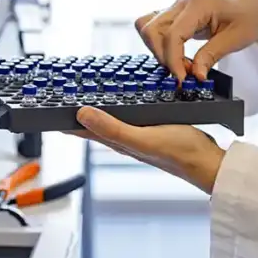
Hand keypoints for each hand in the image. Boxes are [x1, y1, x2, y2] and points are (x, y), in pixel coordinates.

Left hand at [73, 107, 225, 193]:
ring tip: (87, 93)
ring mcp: (140, 135)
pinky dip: (123, 106)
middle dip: (78, 110)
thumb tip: (81, 114)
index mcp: (119, 142)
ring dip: (99, 107)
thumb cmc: (180, 153)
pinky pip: (132, 114)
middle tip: (63, 95)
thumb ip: (112, 127)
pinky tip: (127, 99)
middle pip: (95, 123)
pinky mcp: (155, 128)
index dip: (65, 119)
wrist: (209, 163)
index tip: (48, 106)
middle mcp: (126, 139)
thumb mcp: (142, 138)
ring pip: (113, 118)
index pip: (83, 129)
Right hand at [136, 0, 257, 80]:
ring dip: (158, 50)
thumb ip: (211, 56)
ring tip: (181, 64)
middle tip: (183, 73)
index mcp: (198, 4)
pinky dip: (161, 44)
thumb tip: (194, 75)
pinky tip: (179, 56)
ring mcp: (178, 5)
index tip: (182, 80)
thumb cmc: (252, 14)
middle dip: (163, 56)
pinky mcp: (178, 12)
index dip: (173, 61)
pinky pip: (156, 26)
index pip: (171, 35)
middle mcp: (183, 2)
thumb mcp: (236, 38)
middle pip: (153, 30)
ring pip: (148, 27)